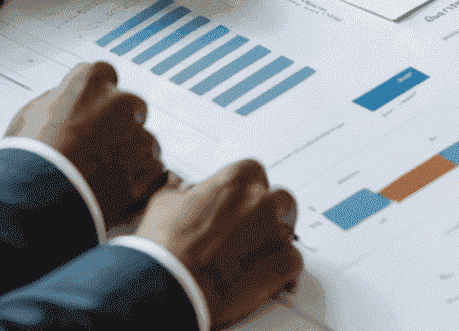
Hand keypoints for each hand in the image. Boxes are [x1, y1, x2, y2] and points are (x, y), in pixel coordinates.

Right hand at [6, 62, 165, 229]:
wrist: (36, 203)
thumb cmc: (26, 160)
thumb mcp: (29, 115)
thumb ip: (57, 101)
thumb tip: (66, 103)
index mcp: (91, 82)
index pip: (104, 74)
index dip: (96, 96)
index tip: (89, 111)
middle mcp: (120, 102)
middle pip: (132, 105)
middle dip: (121, 124)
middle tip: (98, 148)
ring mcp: (137, 136)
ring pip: (144, 140)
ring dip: (130, 155)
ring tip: (102, 178)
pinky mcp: (147, 170)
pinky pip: (152, 170)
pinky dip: (139, 181)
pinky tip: (115, 192)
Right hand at [135, 160, 300, 326]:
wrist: (166, 284)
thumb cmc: (164, 246)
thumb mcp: (164, 203)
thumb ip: (180, 191)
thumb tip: (180, 189)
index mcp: (236, 179)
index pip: (255, 174)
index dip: (248, 193)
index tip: (240, 206)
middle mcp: (259, 199)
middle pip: (280, 200)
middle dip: (271, 215)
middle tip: (251, 233)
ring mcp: (273, 231)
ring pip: (289, 230)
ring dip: (276, 242)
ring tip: (256, 258)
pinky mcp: (281, 263)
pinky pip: (294, 261)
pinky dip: (284, 271)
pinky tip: (270, 277)